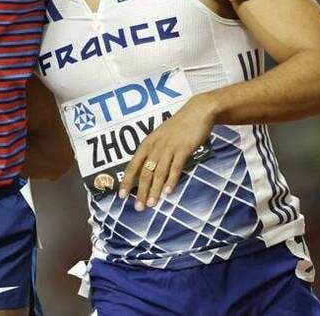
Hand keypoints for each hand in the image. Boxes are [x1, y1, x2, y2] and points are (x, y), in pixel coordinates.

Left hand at [117, 96, 215, 210]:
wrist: (197, 112)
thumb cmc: (179, 127)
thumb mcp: (161, 137)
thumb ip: (155, 152)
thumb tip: (150, 172)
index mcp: (148, 144)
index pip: (133, 165)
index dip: (127, 181)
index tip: (121, 196)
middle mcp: (155, 146)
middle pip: (145, 172)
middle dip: (140, 191)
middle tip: (138, 208)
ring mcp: (169, 148)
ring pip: (159, 172)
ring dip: (154, 190)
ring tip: (151, 204)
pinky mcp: (183, 149)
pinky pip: (175, 167)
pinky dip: (171, 180)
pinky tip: (167, 192)